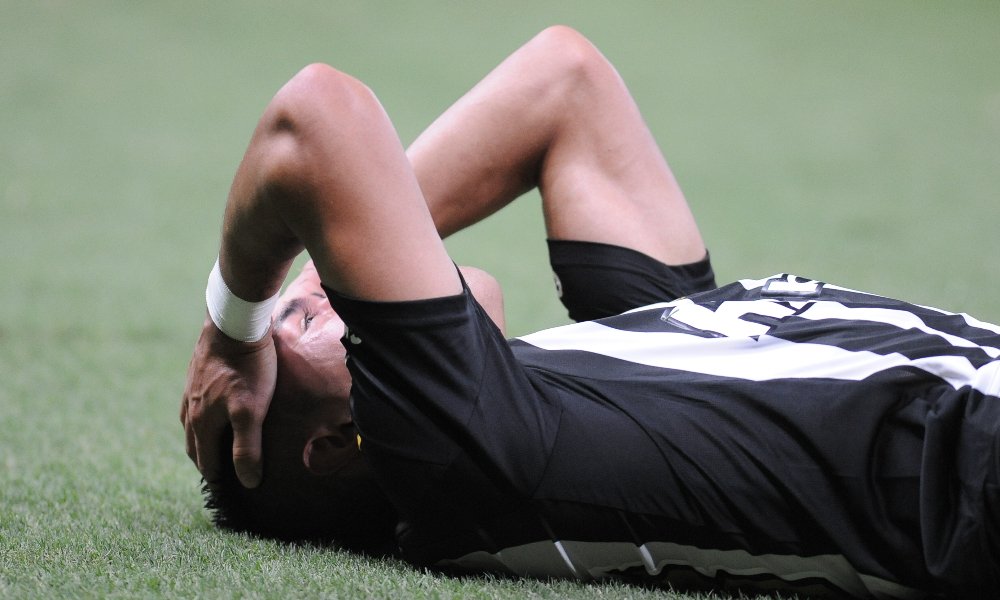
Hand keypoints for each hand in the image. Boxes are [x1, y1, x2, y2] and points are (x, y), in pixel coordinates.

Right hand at [180, 316, 276, 487]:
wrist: (234, 323)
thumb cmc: (247, 368)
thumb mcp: (251, 411)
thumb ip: (247, 447)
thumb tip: (248, 482)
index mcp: (201, 423)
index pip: (206, 463)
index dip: (218, 481)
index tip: (229, 493)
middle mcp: (190, 409)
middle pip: (196, 447)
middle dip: (208, 464)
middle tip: (223, 476)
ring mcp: (191, 390)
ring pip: (193, 426)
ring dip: (203, 442)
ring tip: (218, 449)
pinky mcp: (197, 373)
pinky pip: (196, 404)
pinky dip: (204, 419)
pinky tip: (215, 412)